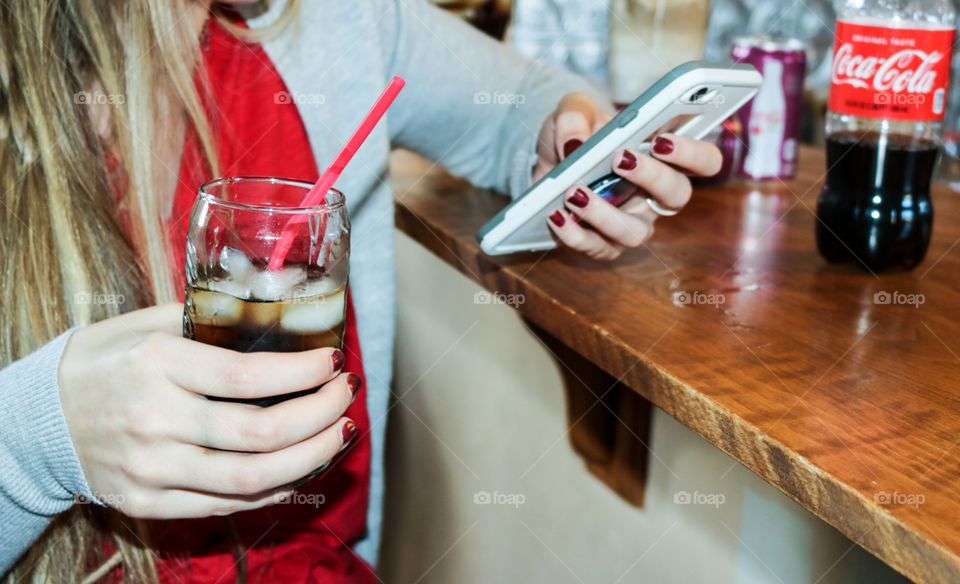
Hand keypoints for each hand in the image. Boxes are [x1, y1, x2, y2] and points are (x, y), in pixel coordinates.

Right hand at [58, 303, 357, 517]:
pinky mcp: (149, 502)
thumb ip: (216, 314)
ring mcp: (151, 469)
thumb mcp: (151, 322)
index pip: (248, 377)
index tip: (334, 362)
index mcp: (158, 365)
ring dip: (312, 457)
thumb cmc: (108, 360)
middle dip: (321, 415)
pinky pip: (227, 505)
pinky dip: (275, 487)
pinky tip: (302, 466)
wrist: (41, 416)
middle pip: (261, 434)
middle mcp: (155, 420)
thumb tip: (289, 296)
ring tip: (340, 433)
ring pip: (251, 478)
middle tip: (347, 396)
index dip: (303, 373)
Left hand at [535, 92, 722, 259]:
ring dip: (605, 213)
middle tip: (620, 158)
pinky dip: (573, 233)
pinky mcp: (602, 245)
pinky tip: (556, 214)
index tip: (662, 140)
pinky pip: (596, 247)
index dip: (693, 154)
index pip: (704, 161)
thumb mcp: (574, 112)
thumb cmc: (576, 136)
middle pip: (677, 195)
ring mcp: (632, 224)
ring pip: (635, 232)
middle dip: (652, 176)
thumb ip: (575, 115)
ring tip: (575, 192)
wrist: (546, 165)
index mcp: (666, 159)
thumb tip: (575, 143)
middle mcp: (656, 195)